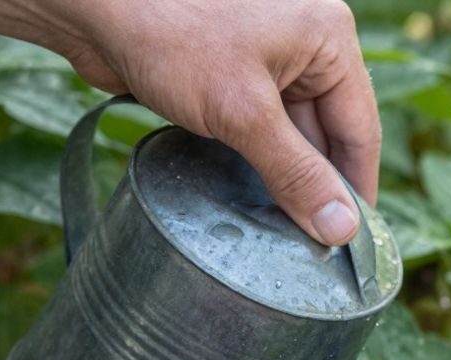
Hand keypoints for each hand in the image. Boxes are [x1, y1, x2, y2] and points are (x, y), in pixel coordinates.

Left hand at [45, 0, 378, 245]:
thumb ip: (295, 173)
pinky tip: (248, 195)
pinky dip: (255, 159)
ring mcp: (264, 55)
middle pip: (326, 132)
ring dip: (284, 175)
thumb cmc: (169, 33)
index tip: (351, 241)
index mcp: (327, 37)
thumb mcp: (243, 112)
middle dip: (317, 185)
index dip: (356, 189)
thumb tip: (340, 229)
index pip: (360, 128)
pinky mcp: (227, 70)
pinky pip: (257, 125)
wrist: (89, 3)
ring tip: (280, 228)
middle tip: (311, 244)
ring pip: (290, 132)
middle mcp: (304, 42)